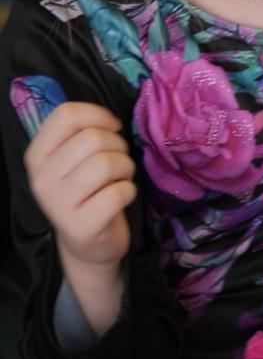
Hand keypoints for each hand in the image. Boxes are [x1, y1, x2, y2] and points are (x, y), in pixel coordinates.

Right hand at [24, 102, 135, 270]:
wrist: (88, 244)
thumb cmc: (88, 191)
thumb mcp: (75, 160)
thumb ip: (83, 134)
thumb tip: (111, 120)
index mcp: (37, 155)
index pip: (65, 115)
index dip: (99, 115)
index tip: (112, 128)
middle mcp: (41, 178)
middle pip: (93, 138)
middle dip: (118, 146)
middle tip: (117, 164)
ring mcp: (57, 204)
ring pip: (107, 163)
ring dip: (125, 168)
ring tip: (118, 180)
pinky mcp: (81, 226)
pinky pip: (119, 193)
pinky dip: (129, 192)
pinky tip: (119, 199)